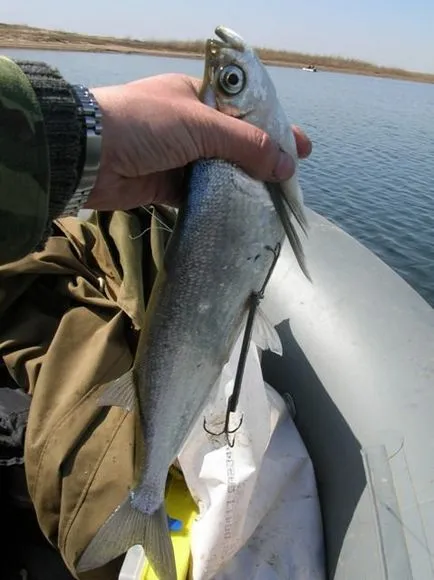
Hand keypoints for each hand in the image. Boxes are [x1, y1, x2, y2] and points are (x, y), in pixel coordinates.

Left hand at [87, 74, 311, 210]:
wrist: (89, 155)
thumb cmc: (145, 124)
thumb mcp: (200, 126)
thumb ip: (245, 145)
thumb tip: (287, 166)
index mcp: (198, 97)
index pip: (246, 113)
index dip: (275, 129)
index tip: (301, 147)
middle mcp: (191, 125)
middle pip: (237, 144)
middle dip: (265, 160)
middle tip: (292, 177)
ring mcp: (180, 157)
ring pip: (222, 171)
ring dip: (245, 184)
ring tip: (275, 199)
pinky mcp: (169, 185)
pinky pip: (203, 193)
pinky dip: (222, 202)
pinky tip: (244, 212)